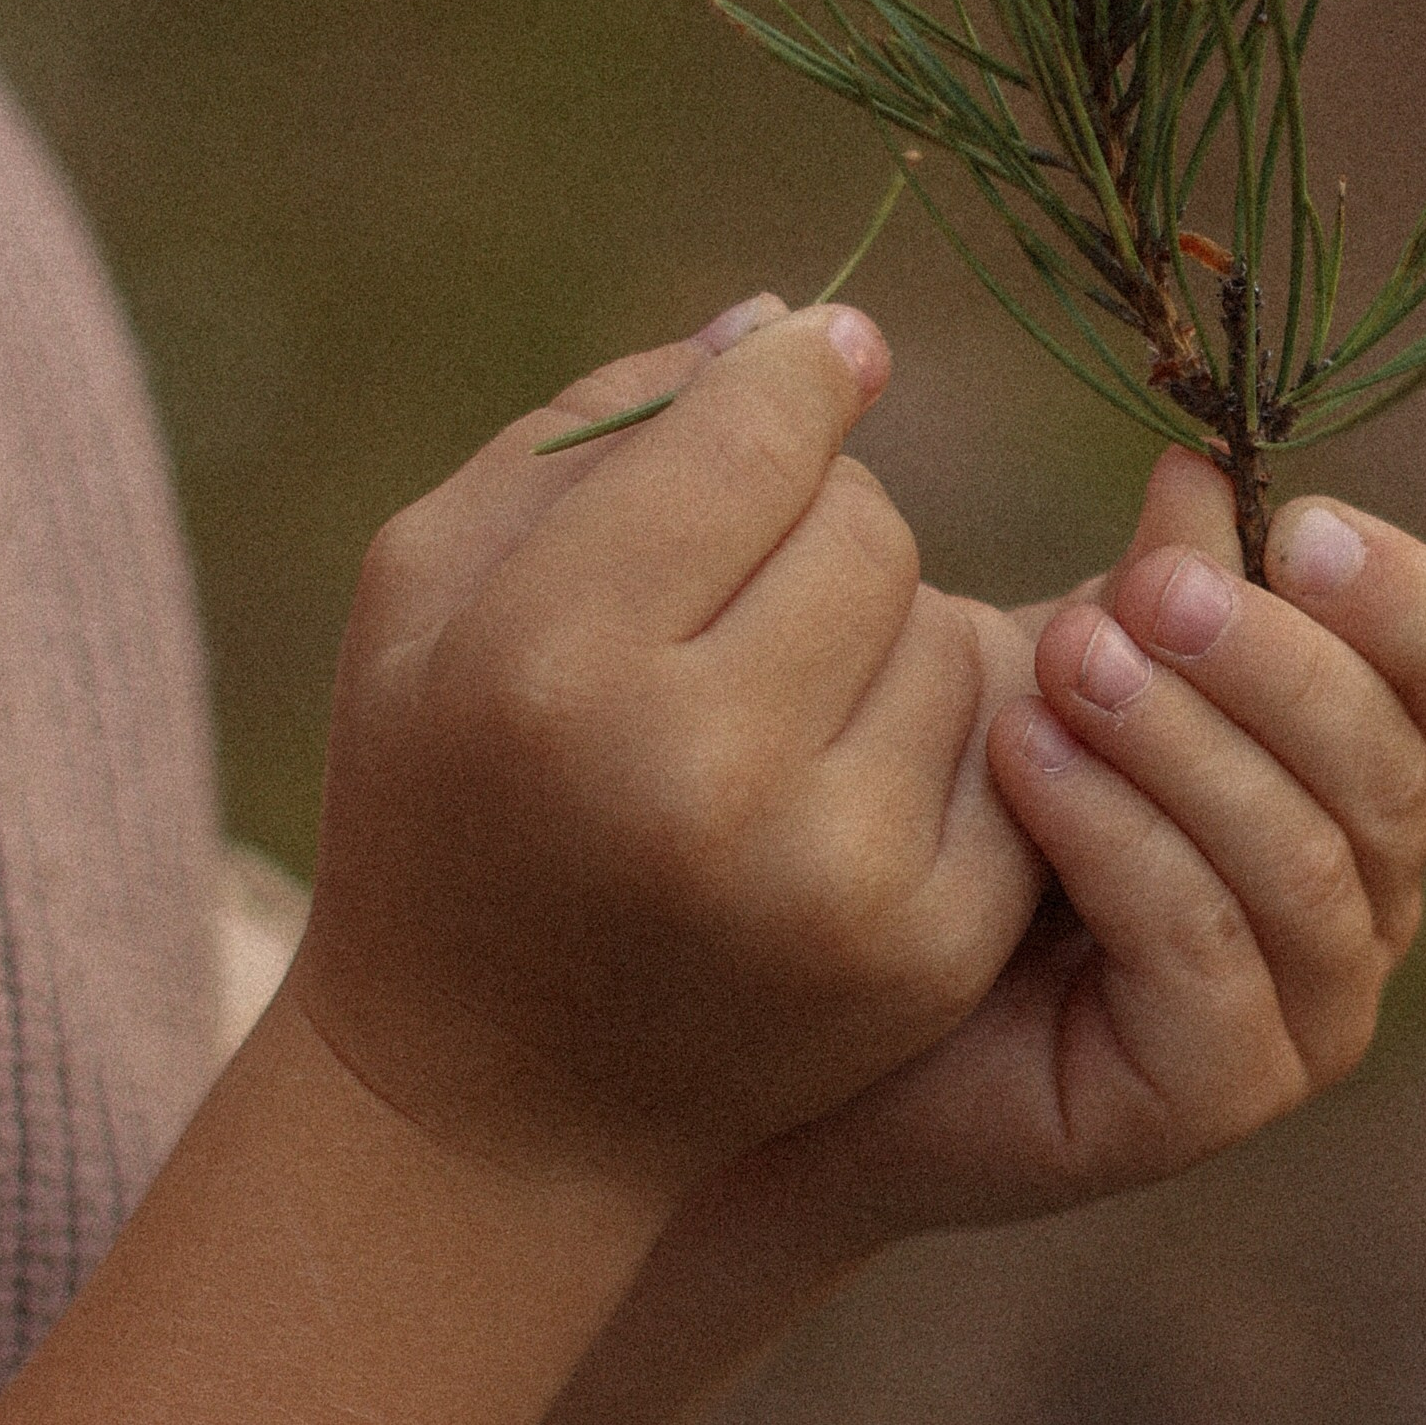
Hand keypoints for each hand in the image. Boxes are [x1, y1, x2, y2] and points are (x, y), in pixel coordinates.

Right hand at [286, 302, 1044, 1204]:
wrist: (486, 1098)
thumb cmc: (440, 801)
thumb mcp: (425, 591)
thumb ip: (593, 427)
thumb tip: (790, 326)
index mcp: (553, 663)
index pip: (755, 437)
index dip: (797, 379)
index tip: (814, 366)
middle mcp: (697, 772)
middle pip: (868, 526)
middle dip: (820, 522)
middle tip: (747, 581)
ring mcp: (829, 876)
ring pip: (946, 630)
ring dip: (882, 634)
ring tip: (781, 697)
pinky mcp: (924, 950)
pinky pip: (999, 751)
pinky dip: (933, 741)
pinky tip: (838, 779)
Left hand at [738, 448, 1425, 1246]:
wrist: (829, 993)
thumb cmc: (961, 820)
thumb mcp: (1063, 671)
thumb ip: (1151, 587)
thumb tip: (1199, 470)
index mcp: (1359, 776)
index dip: (1403, 601)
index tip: (1294, 525)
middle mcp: (1364, 898)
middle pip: (1389, 766)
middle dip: (1267, 662)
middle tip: (1144, 588)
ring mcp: (1309, 1012)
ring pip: (1302, 859)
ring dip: (1183, 743)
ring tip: (1065, 662)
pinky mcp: (1222, 1093)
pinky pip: (1204, 951)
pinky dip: (1120, 840)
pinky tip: (1023, 760)